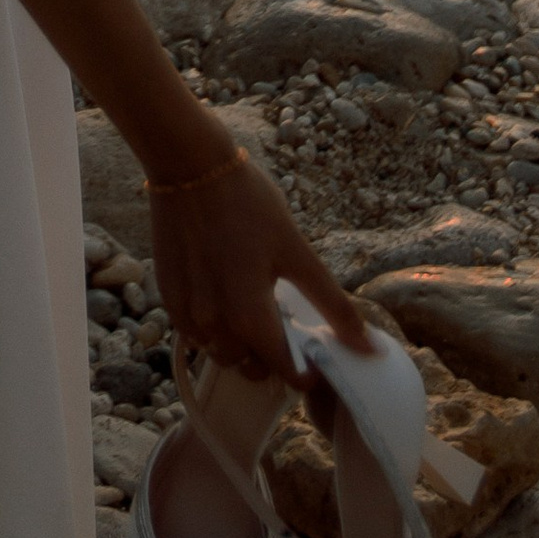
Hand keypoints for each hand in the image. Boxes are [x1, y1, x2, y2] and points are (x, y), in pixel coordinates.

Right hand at [146, 151, 364, 382]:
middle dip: (272, 357)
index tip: (315, 354)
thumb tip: (371, 349)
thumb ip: (334, 305)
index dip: (306, 369)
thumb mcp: (297, 252)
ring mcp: (186, 313)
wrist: (189, 165)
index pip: (285, 372)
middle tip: (285, 324)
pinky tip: (224, 297)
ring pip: (221, 354)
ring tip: (254, 309)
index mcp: (249, 318)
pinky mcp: (167, 297)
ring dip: (240, 345)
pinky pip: (194, 334)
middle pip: (251, 368)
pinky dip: (213, 328)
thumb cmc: (249, 203)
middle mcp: (214, 326)